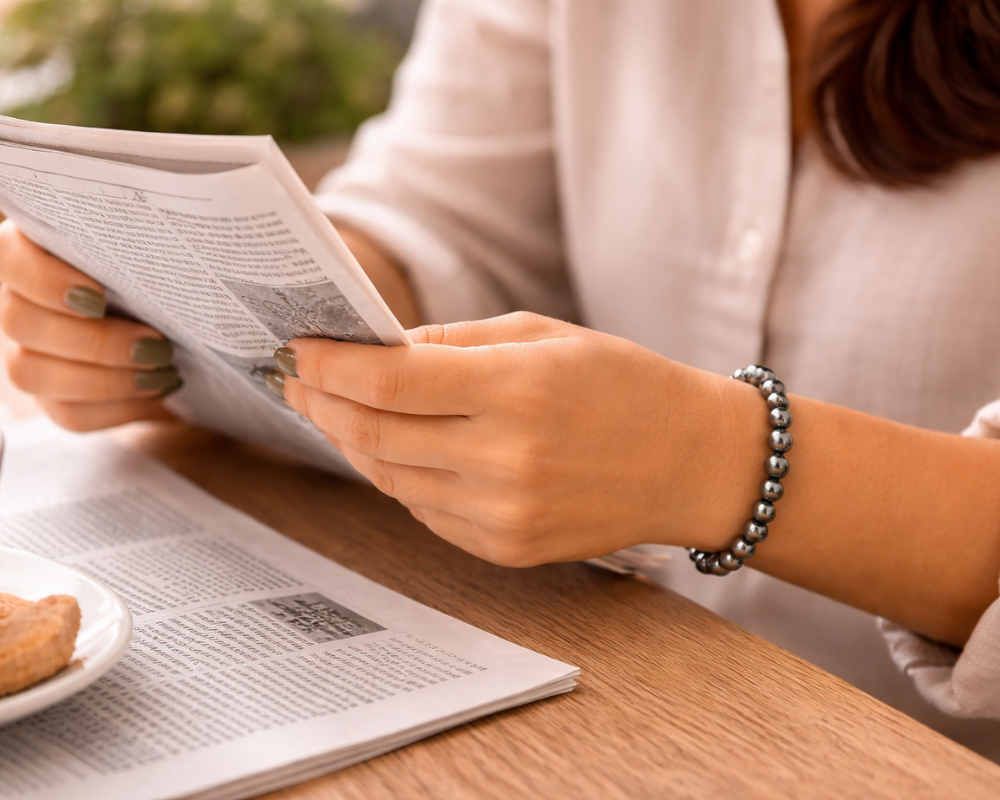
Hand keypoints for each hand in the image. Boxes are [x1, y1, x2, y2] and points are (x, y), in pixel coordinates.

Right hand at [0, 220, 180, 430]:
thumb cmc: (172, 277)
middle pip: (20, 323)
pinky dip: (117, 408)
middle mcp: (20, 300)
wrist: (192, 329)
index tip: (98, 296)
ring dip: (105, 380)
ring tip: (163, 371)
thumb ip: (153, 236)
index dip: (44, 280)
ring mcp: (29, 352)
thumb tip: (186, 227)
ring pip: (33, 374)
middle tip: (157, 344)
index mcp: (36, 251)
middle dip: (94, 341)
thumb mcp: (167, 251)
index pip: (8, 258)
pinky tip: (156, 392)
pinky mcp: (53, 397)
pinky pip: (67, 413)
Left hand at [268, 312, 764, 565]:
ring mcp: (504, 514)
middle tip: (297, 380)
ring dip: (353, 442)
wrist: (690, 463)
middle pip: (375, 434)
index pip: (389, 382)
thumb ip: (454, 344)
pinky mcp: (506, 549)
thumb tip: (378, 350)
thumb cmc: (622, 384)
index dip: (331, 365)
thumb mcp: (542, 336)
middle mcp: (505, 459)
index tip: (301, 349)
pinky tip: (392, 450)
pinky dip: (398, 477)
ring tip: (334, 411)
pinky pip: (424, 512)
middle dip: (323, 404)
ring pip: (390, 478)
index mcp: (516, 389)